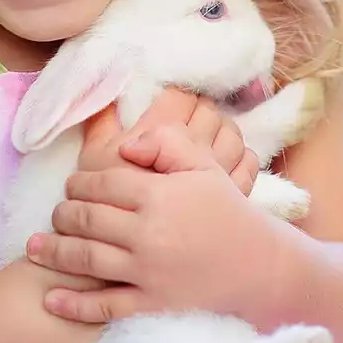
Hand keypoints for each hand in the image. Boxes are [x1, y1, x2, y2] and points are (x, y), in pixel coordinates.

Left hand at [29, 125, 296, 324]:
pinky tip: (50, 299)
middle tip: (56, 214)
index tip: (72, 186)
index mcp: (160, 195)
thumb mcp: (206, 167)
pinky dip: (73, 305)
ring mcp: (148, 273)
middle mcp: (149, 234)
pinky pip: (104, 307)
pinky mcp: (152, 306)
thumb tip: (124, 145)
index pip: (102, 183)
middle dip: (63, 214)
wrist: (264, 270)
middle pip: (87, 219)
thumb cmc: (231, 215)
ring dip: (54, 252)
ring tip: (34, 248)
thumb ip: (167, 143)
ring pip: (86, 260)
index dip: (80, 183)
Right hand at [76, 88, 258, 194]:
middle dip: (199, 111)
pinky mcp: (231, 197)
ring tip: (206, 139)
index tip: (168, 105)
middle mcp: (195, 148)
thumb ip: (102, 122)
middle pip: (210, 112)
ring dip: (222, 131)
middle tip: (186, 120)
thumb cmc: (107, 205)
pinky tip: (225, 162)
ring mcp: (217, 173)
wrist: (127, 254)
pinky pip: (248, 166)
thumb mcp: (93, 158)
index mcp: (162, 131)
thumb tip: (106, 88)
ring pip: (233, 136)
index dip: (176, 97)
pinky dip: (241, 158)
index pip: (181, 96)